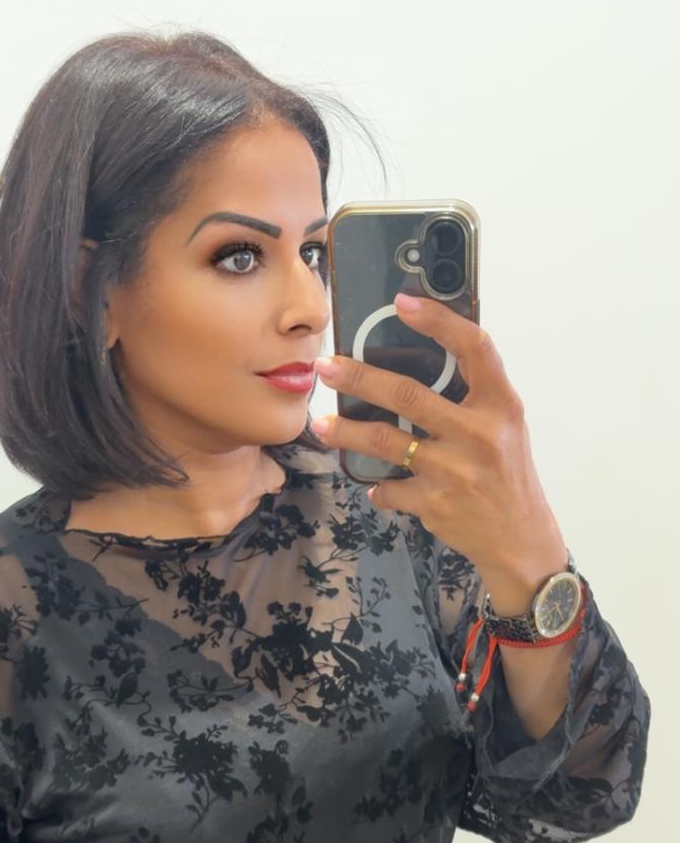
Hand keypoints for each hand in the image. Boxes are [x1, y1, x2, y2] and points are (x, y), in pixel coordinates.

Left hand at [312, 294, 565, 586]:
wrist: (521, 540)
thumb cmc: (507, 476)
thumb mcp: (505, 428)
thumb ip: (473, 397)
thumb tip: (416, 363)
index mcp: (501, 406)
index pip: (474, 348)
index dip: (439, 321)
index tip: (403, 302)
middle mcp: (480, 434)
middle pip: (408, 394)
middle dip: (359, 379)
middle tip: (326, 368)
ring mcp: (455, 470)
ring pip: (385, 441)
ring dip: (346, 432)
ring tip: (321, 424)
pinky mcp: (435, 503)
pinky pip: (390, 487)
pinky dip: (379, 486)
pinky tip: (376, 485)